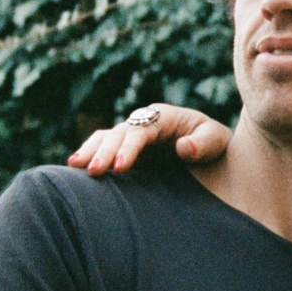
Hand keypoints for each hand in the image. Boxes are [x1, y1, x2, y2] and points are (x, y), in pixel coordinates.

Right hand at [68, 104, 231, 174]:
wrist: (213, 156)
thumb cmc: (215, 146)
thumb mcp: (217, 141)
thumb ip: (204, 143)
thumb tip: (183, 147)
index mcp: (163, 118)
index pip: (141, 130)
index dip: (129, 148)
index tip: (120, 167)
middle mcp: (143, 124)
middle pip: (117, 134)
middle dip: (104, 151)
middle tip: (94, 172)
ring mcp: (131, 138)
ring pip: (104, 138)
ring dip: (90, 151)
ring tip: (75, 167)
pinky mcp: (125, 152)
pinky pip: (102, 149)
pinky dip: (88, 155)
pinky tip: (74, 169)